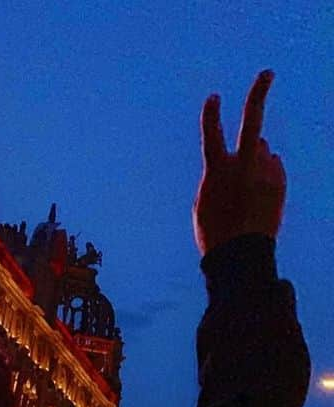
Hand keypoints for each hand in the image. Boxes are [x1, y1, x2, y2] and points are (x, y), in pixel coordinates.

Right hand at [194, 70, 285, 255]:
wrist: (241, 254)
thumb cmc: (215, 230)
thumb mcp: (207, 200)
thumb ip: (226, 170)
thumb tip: (261, 146)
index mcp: (217, 171)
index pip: (212, 135)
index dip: (212, 115)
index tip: (215, 97)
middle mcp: (244, 165)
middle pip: (253, 121)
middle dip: (259, 94)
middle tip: (268, 73)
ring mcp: (265, 171)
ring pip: (261, 150)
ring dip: (254, 159)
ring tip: (245, 191)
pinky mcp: (279, 179)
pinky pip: (271, 166)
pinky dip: (265, 174)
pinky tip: (256, 197)